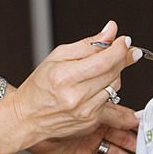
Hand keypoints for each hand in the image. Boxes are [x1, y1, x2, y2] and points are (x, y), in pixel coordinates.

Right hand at [11, 20, 141, 150]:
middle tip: (122, 49)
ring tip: (100, 69)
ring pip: (115, 87)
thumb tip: (110, 31)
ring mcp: (85, 112)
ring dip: (114, 74)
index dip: (119, 49)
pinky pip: (109, 101)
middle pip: (113, 72)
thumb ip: (88, 44)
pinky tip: (94, 86)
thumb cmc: (39, 86)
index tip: (125, 41)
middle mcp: (76, 96)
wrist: (28, 117)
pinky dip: (106, 90)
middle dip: (121, 58)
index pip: (104, 60)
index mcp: (65, 77)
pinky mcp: (91, 122)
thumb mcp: (58, 56)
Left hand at [31, 102, 137, 153]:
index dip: (141, 127)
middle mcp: (95, 130)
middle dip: (140, 146)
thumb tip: (135, 114)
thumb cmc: (52, 106)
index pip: (126, 121)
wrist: (27, 120)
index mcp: (99, 114)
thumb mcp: (88, 108)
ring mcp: (88, 145)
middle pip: (124, 140)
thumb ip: (112, 111)